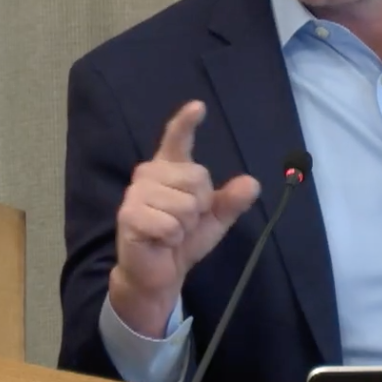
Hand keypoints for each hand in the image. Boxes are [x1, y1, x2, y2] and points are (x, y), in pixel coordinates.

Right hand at [109, 100, 260, 337]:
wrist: (158, 274)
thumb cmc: (182, 240)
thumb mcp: (214, 221)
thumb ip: (231, 202)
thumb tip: (252, 183)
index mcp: (169, 169)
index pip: (177, 140)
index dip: (186, 123)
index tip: (198, 107)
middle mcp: (149, 173)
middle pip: (197, 178)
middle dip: (200, 206)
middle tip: (183, 222)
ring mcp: (136, 193)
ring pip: (185, 204)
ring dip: (185, 226)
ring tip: (170, 232)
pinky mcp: (129, 216)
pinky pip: (170, 224)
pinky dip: (173, 238)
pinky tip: (160, 241)